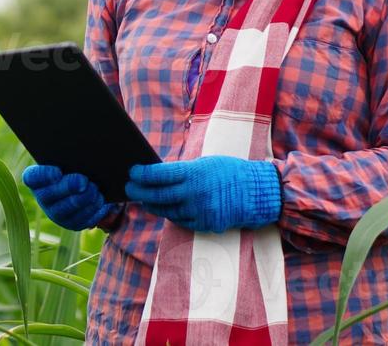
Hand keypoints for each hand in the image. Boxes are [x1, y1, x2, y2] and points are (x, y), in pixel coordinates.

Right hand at [22, 164, 119, 230]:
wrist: (84, 183)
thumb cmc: (74, 164)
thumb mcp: (70, 158)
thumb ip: (71, 155)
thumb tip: (78, 147)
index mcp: (37, 179)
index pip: (33, 177)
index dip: (44, 175)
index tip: (58, 171)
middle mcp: (43, 198)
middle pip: (51, 195)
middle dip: (68, 187)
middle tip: (84, 181)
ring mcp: (56, 213)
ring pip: (67, 210)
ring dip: (82, 200)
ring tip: (95, 190)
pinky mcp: (72, 224)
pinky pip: (81, 221)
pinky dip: (92, 211)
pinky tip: (100, 201)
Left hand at [124, 156, 280, 232]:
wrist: (258, 193)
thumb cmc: (230, 172)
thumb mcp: (206, 164)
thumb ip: (183, 171)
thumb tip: (159, 175)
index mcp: (193, 174)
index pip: (159, 175)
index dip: (142, 174)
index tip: (132, 172)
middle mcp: (193, 194)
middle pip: (158, 196)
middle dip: (140, 192)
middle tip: (129, 188)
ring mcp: (198, 212)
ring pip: (167, 211)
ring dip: (153, 205)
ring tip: (144, 199)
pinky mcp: (204, 224)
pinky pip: (181, 221)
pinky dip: (171, 214)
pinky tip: (164, 209)